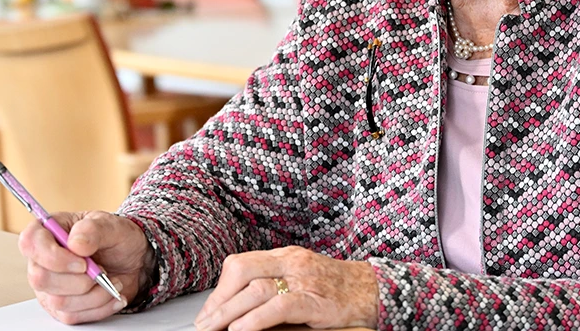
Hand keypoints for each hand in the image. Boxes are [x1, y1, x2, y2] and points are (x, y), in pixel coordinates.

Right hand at [18, 211, 153, 324]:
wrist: (132, 260)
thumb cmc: (117, 238)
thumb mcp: (112, 225)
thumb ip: (93, 229)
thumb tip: (75, 244)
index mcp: (50, 230)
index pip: (30, 242)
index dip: (51, 255)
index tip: (82, 261)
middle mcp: (43, 260)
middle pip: (40, 278)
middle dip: (79, 279)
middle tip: (101, 270)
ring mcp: (49, 286)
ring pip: (59, 301)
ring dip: (94, 294)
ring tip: (113, 281)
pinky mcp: (60, 307)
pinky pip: (72, 316)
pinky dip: (99, 307)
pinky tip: (113, 294)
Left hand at [194, 246, 378, 330]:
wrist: (375, 290)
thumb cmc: (338, 288)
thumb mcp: (303, 278)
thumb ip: (275, 284)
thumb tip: (240, 306)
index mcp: (285, 256)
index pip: (241, 264)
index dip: (219, 289)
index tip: (208, 311)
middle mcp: (292, 262)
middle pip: (242, 271)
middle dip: (218, 300)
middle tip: (204, 324)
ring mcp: (304, 279)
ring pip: (256, 288)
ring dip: (228, 311)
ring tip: (214, 330)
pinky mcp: (316, 300)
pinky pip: (279, 306)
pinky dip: (255, 319)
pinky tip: (240, 330)